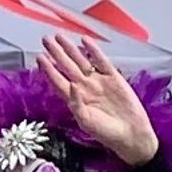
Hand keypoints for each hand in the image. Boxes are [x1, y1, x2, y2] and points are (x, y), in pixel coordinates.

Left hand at [39, 32, 158, 165]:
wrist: (132, 134)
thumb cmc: (108, 133)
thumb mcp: (87, 122)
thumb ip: (76, 104)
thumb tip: (71, 85)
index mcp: (75, 99)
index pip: (58, 80)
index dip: (48, 69)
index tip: (40, 57)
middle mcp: (85, 88)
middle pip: (66, 66)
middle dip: (56, 53)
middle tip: (46, 40)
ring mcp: (99, 82)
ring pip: (81, 61)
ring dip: (70, 49)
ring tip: (59, 37)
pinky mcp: (114, 78)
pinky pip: (101, 61)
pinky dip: (93, 51)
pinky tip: (85, 41)